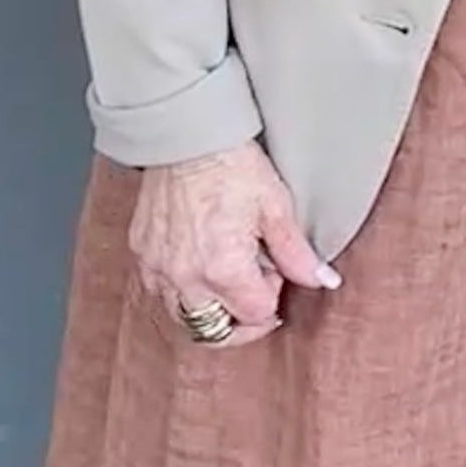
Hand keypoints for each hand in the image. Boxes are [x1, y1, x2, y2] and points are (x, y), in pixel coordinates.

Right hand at [129, 139, 340, 348]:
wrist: (188, 134)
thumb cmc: (232, 164)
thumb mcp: (276, 206)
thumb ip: (298, 254)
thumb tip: (323, 281)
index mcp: (223, 270)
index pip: (255, 315)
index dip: (273, 295)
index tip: (274, 267)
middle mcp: (185, 278)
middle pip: (217, 332)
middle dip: (243, 317)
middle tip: (257, 287)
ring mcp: (158, 269)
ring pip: (185, 319)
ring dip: (211, 309)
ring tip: (228, 275)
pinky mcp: (142, 255)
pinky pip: (160, 294)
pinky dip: (182, 291)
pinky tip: (199, 265)